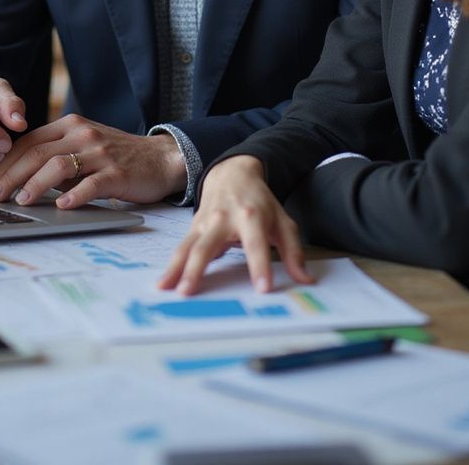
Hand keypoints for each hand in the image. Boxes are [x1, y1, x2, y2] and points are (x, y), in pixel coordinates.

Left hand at [0, 115, 186, 207]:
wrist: (161, 158)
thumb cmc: (118, 155)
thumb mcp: (84, 145)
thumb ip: (57, 153)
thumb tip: (20, 175)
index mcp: (71, 125)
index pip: (30, 141)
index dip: (7, 161)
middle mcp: (83, 134)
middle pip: (38, 153)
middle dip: (12, 174)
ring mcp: (101, 153)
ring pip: (58, 166)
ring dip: (35, 184)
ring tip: (21, 200)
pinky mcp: (117, 173)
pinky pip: (91, 184)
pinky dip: (74, 196)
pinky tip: (61, 206)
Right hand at [158, 155, 312, 294]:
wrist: (232, 175)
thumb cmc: (260, 202)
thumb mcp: (283, 221)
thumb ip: (293, 251)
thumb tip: (305, 280)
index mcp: (251, 216)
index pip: (255, 244)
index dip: (260, 266)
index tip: (262, 289)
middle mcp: (223, 219)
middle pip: (208, 245)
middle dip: (197, 269)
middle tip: (189, 292)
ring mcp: (204, 223)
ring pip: (188, 247)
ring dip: (176, 268)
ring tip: (168, 289)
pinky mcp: (193, 228)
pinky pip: (182, 248)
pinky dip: (171, 266)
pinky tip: (164, 283)